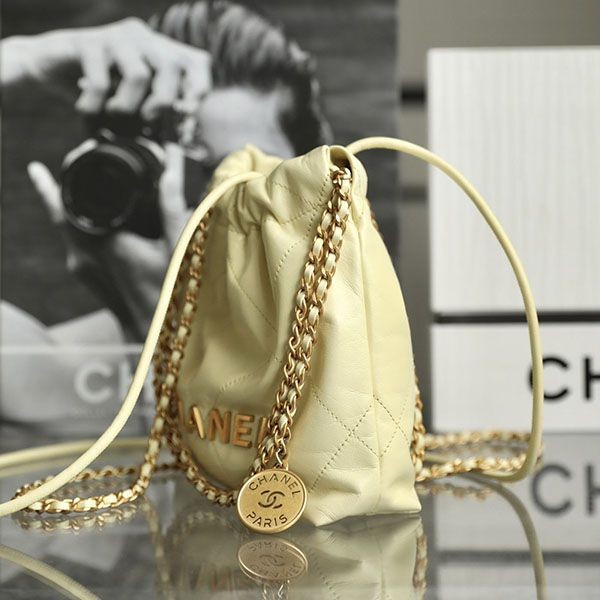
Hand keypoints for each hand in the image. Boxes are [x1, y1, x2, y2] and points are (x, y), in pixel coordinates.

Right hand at [6, 18, 210, 119]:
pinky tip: (87, 111)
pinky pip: (101, 81)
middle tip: (147, 120)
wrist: (47, 68)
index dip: (200, 87)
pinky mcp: (87, 42)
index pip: (197, 61)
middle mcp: (143, 38)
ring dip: (126, 106)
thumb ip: (157, 114)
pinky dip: (95, 105)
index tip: (189, 113)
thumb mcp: (133, 105)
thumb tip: (183, 138)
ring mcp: (115, 37)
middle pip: (172, 66)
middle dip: (163, 102)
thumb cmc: (99, 93)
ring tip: (112, 115)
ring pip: (139, 74)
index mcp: (160, 51)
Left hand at [27, 144, 191, 342]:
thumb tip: (174, 160)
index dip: (77, 166)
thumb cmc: (169, 291)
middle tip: (75, 158)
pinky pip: (69, 238)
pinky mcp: (82, 272)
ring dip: (64, 199)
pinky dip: (72, 220)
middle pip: (60, 204)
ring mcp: (79, 264)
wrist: (151, 331)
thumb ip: (172, 200)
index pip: (74, 191)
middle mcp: (84, 250)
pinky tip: (83, 214)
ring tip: (62, 179)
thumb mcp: (175, 243)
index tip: (85, 148)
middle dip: (62, 179)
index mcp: (104, 239)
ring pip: (62, 222)